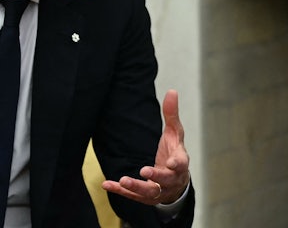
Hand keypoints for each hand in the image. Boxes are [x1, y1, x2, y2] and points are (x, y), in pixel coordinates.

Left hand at [102, 89, 190, 204]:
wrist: (175, 182)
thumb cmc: (174, 153)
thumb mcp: (175, 133)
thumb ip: (171, 114)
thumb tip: (172, 91)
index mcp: (180, 163)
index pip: (181, 163)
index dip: (177, 163)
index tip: (171, 162)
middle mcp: (171, 179)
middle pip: (165, 180)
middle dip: (156, 175)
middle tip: (144, 170)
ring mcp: (159, 190)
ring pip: (149, 192)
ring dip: (136, 186)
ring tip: (123, 179)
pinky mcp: (145, 197)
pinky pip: (132, 196)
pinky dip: (120, 191)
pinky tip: (106, 184)